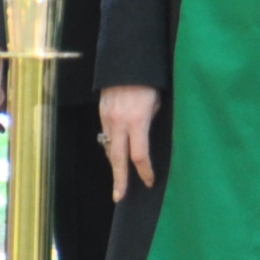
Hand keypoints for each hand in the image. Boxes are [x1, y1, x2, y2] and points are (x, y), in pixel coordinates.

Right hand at [98, 84, 159, 199]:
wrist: (125, 62)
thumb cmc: (148, 82)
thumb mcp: (157, 104)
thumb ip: (150, 123)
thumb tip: (146, 138)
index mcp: (137, 122)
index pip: (140, 156)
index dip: (145, 172)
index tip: (149, 182)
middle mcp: (119, 123)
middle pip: (118, 159)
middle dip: (119, 180)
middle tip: (119, 197)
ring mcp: (107, 119)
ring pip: (110, 148)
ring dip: (115, 165)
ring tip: (119, 181)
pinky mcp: (102, 114)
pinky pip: (106, 136)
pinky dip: (112, 148)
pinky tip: (116, 155)